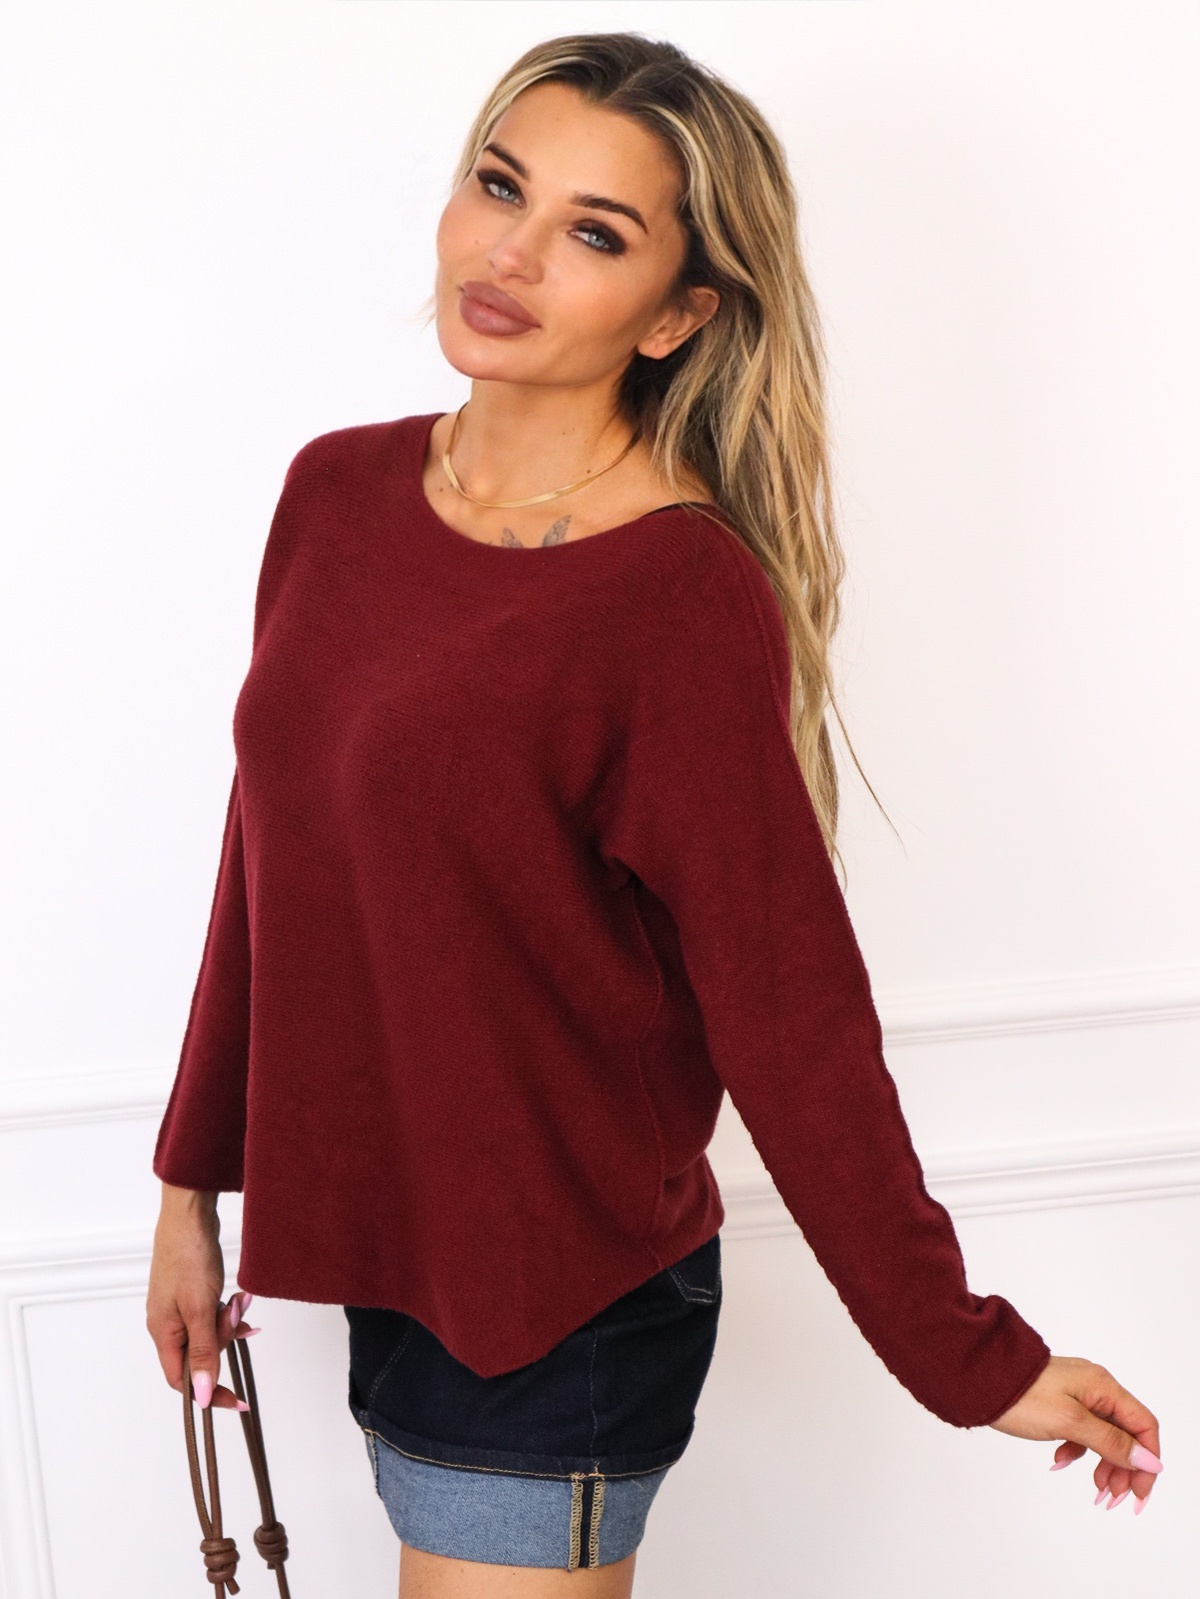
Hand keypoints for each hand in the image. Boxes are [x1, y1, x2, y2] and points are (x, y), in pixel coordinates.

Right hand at [146, 1184, 261, 1410]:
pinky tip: (240, 1299)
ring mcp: (178, 1308)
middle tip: (237, 1317)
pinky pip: (213, 1314)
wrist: (189, 1215)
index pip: (183, 1381)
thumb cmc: (189, 1258)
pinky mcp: (192, 1293)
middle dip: (225, 1340)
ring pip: (210, 1333)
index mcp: (163, 1333)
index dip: (210, 1392)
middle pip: (200, 1355)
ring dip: (230, 1322)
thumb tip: (203, 1396)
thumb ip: (203, 1353)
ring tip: (240, 1302)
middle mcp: (167, 1324)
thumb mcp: (200, 1310)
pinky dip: (228, 1310)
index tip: (237, 1400)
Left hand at [988, 1354, 1162, 1511]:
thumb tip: (1149, 1460)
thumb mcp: (1070, 1423)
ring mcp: (1076, 1393)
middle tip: (1111, 1498)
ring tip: (1094, 1489)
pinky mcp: (1059, 1401)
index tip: (1138, 1494)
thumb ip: (1110, 1441)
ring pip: (1103, 1434)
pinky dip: (1077, 1450)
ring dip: (1103, 1464)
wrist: (976, 1376)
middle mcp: (1094, 1386)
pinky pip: (1080, 1430)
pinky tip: (1060, 1462)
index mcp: (1103, 1386)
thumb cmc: (1022, 1396)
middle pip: (1126, 1433)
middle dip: (1124, 1468)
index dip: (1147, 1461)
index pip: (1143, 1426)